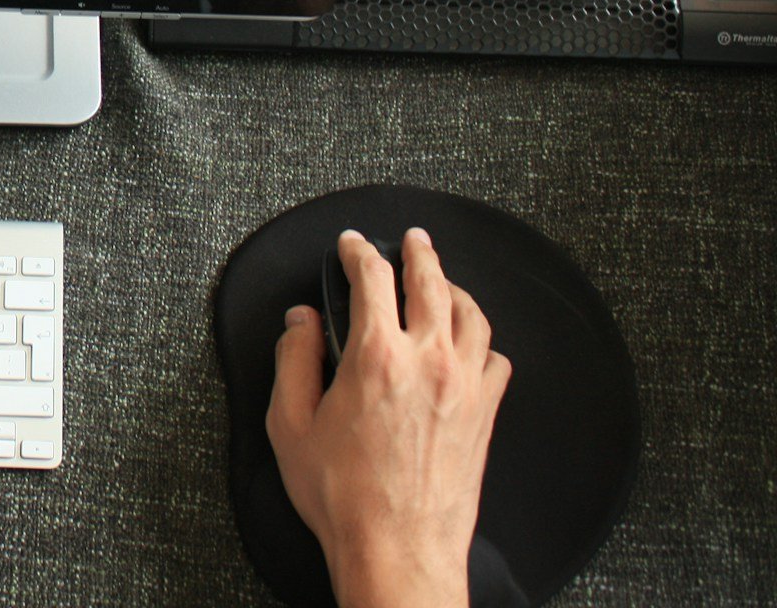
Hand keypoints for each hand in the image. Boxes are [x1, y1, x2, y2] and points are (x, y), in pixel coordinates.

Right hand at [266, 228, 511, 607]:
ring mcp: (466, 387)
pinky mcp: (486, 415)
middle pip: (432, 282)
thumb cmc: (343, 496)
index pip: (372, 278)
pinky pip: (498, 359)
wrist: (399, 549)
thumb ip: (293, 360)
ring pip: (472, 314)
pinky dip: (483, 341)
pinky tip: (470, 344)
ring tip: (443, 280)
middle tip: (412, 239)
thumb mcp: (289, 424)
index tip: (352, 245)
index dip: (359, 251)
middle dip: (418, 252)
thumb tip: (300, 322)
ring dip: (454, 288)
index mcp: (376, 356)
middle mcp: (429, 361)